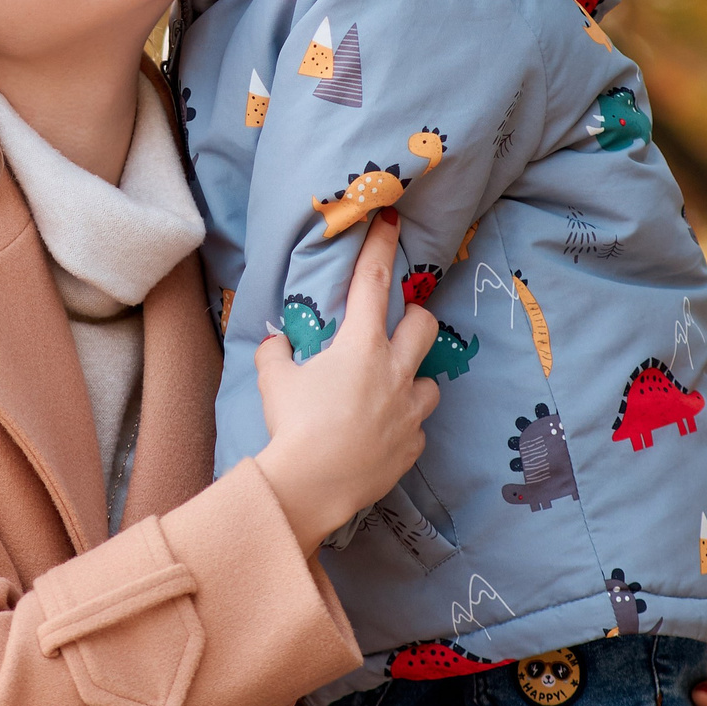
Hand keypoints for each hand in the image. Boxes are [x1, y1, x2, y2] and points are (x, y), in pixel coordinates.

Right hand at [254, 212, 441, 556]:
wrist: (311, 485)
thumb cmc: (292, 427)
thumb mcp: (274, 382)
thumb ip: (276, 355)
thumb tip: (277, 343)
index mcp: (361, 347)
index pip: (373, 282)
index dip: (381, 246)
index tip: (391, 219)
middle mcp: (395, 372)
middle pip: (425, 326)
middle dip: (415, 320)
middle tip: (395, 330)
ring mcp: (409, 411)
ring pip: (431, 382)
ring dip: (414, 380)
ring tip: (389, 392)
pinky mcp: (412, 445)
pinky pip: (415, 428)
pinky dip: (401, 426)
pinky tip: (378, 435)